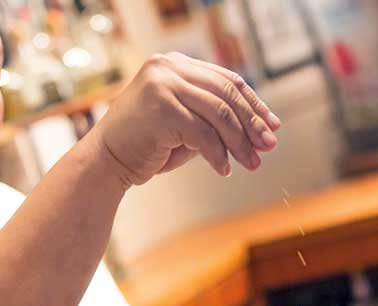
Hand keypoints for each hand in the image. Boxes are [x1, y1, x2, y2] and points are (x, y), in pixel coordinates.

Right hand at [94, 52, 280, 187]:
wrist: (106, 161)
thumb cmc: (146, 145)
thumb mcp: (184, 124)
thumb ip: (213, 117)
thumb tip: (260, 125)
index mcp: (174, 64)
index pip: (226, 80)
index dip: (253, 103)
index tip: (272, 124)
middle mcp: (168, 68)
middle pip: (226, 94)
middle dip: (252, 123)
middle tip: (269, 145)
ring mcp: (163, 86)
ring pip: (219, 114)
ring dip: (239, 142)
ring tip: (252, 163)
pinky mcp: (162, 110)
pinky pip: (203, 135)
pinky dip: (217, 155)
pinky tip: (224, 170)